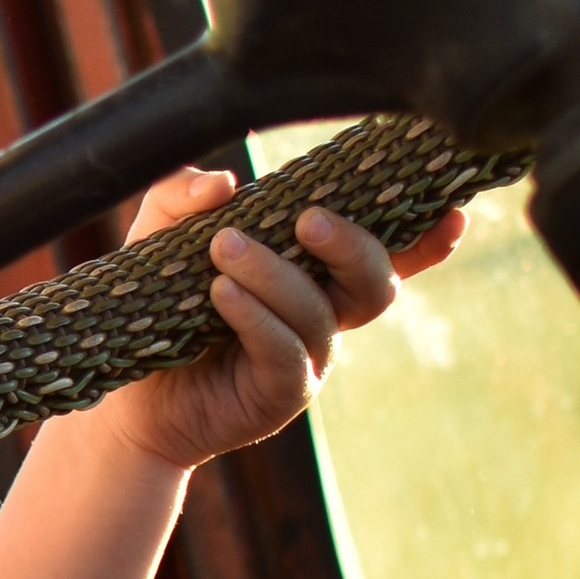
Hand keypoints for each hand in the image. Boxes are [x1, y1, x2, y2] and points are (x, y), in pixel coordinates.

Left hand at [98, 162, 467, 472]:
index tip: (452, 212)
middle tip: (306, 219)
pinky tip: (222, 294)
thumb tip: (226, 183)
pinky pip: (286, 352)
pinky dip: (257, 318)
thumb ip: (182, 197)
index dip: (427, 239)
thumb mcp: (160, 236)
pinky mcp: (279, 395)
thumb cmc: (155, 304)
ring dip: (278, 275)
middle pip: (377, 282)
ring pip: (323, 312)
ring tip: (224, 250)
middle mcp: (324, 314)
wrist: (128, 391)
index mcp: (316, 271)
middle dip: (352, 245)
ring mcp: (307, 358)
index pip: (387, 252)